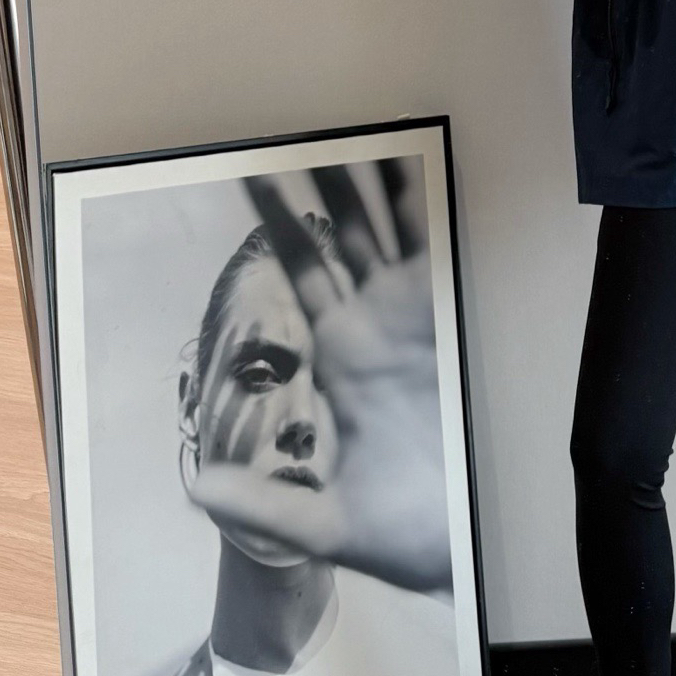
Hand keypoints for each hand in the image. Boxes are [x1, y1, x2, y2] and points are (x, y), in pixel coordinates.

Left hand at [190, 158, 454, 593]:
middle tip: (299, 133)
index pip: (303, 275)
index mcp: (341, 358)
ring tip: (349, 136)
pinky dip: (424, 210)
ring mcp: (416, 318)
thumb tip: (199, 487)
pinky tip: (411, 171)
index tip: (256, 176)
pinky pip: (435, 250)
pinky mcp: (453, 320)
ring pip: (384, 236)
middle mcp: (374, 326)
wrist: (475, 541)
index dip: (282, 226)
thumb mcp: (328, 524)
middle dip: (322, 190)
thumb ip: (266, 504)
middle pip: (340, 241)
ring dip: (369, 189)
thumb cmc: (411, 533)